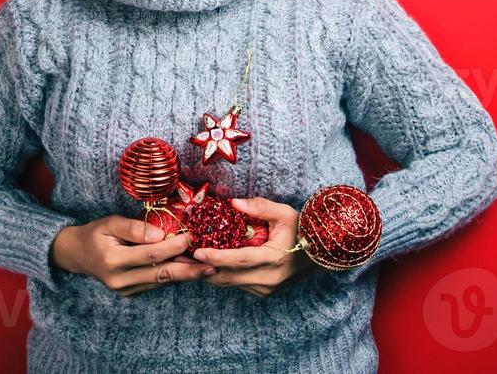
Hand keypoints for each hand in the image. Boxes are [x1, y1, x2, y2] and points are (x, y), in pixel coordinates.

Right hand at [50, 215, 213, 297]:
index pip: (150, 254)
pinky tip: (189, 269)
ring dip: (185, 274)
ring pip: (161, 281)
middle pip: (160, 274)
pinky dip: (173, 276)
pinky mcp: (130, 293)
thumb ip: (134, 227)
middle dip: (188, 270)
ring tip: (207, 267)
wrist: (77, 255)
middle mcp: (119, 279)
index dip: (173, 247)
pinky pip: (155, 284)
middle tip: (212, 265)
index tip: (192, 236)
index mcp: (113, 259)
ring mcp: (125, 290)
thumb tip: (160, 234)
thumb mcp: (110, 223)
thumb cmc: (96, 234)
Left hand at [192, 197, 315, 297]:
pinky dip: (218, 274)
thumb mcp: (285, 213)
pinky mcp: (261, 292)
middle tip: (179, 255)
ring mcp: (264, 289)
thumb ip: (260, 207)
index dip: (218, 256)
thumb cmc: (302, 231)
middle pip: (228, 275)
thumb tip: (233, 204)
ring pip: (228, 282)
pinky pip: (234, 284)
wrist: (318, 255)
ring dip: (207, 271)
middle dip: (202, 266)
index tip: (198, 250)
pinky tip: (205, 263)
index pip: (241, 260)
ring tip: (184, 259)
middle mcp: (267, 279)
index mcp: (274, 260)